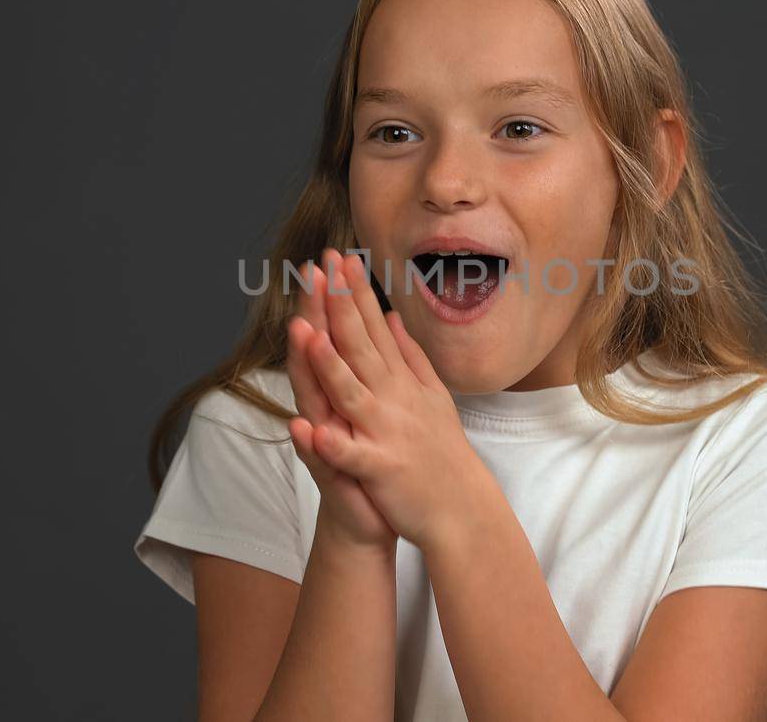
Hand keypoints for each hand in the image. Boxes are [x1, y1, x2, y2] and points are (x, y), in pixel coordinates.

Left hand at [302, 248, 489, 553]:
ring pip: (352, 393)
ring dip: (329, 364)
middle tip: (323, 268)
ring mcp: (387, 432)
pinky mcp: (381, 469)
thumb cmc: (441, 452)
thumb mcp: (430, 394)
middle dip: (340, 306)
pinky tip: (311, 429)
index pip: (376, 327)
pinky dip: (333, 443)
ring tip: (306, 334)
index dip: (357, 292)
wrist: (460, 508)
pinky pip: (353, 455)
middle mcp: (394, 399)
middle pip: (361, 346)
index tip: (343, 257)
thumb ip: (409, 355)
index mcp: (402, 381)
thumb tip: (391, 316)